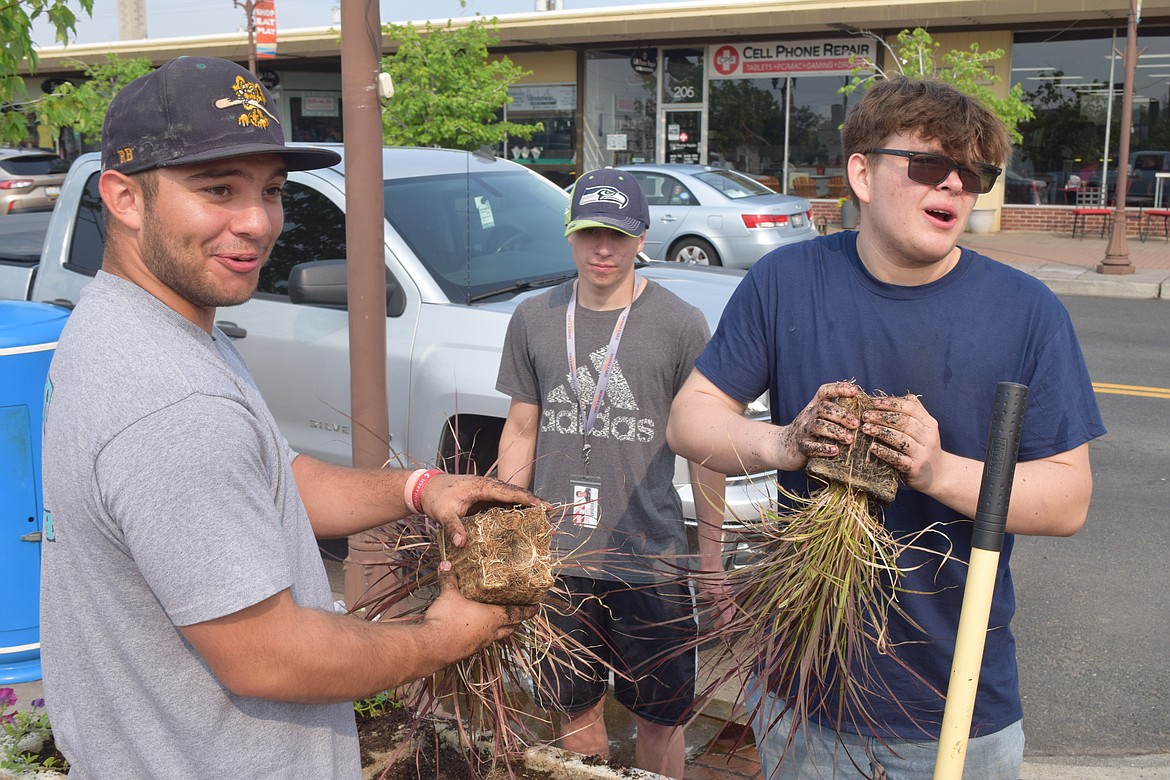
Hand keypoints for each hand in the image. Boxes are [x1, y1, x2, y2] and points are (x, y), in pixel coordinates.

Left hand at [419, 474, 545, 546]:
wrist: (425, 488)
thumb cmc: (436, 497)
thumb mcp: (444, 513)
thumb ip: (454, 528)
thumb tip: (462, 544)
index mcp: (482, 486)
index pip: (510, 492)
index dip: (528, 499)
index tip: (544, 506)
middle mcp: (488, 486)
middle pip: (516, 494)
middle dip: (534, 504)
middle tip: (551, 515)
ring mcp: (486, 492)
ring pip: (511, 498)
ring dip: (526, 507)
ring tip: (542, 520)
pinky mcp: (483, 498)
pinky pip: (503, 503)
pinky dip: (514, 510)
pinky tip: (523, 521)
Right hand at [423, 564, 536, 657]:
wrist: (431, 648)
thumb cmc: (447, 620)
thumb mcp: (449, 595)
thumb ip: (449, 579)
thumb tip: (446, 563)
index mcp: (493, 618)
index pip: (517, 613)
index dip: (528, 610)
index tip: (537, 606)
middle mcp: (491, 632)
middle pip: (511, 627)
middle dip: (517, 620)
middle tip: (521, 613)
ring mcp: (480, 644)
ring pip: (498, 636)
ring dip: (502, 629)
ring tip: (501, 620)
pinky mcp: (468, 651)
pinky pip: (482, 642)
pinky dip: (484, 635)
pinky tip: (475, 629)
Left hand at [696, 572, 734, 629]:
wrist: (711, 564)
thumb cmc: (707, 577)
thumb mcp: (704, 593)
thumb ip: (709, 602)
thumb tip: (711, 606)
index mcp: (726, 600)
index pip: (727, 618)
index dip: (724, 627)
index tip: (720, 633)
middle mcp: (730, 597)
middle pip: (730, 614)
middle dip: (724, 623)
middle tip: (719, 631)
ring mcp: (730, 593)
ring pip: (729, 609)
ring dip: (722, 616)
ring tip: (716, 624)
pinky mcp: (727, 590)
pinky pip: (726, 602)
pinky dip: (721, 609)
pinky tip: (714, 612)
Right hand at [780, 381, 861, 467]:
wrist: (782, 447)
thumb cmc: (809, 433)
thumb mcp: (818, 418)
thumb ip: (835, 414)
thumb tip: (864, 412)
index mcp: (814, 407)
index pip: (824, 391)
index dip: (839, 388)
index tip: (855, 391)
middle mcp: (808, 416)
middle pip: (823, 408)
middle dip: (842, 415)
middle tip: (856, 424)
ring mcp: (803, 431)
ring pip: (818, 426)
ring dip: (836, 432)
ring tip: (849, 439)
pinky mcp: (801, 447)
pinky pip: (811, 446)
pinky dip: (824, 448)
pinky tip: (835, 451)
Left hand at [860, 394, 944, 491]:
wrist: (938, 474)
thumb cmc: (922, 447)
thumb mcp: (922, 428)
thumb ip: (909, 414)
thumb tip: (882, 399)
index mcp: (929, 423)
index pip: (911, 407)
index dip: (891, 403)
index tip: (874, 403)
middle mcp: (928, 437)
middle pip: (904, 422)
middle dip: (882, 417)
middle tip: (865, 416)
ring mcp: (923, 453)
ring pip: (900, 439)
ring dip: (881, 432)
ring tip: (866, 429)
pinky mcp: (915, 468)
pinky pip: (897, 458)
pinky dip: (884, 452)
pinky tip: (873, 447)